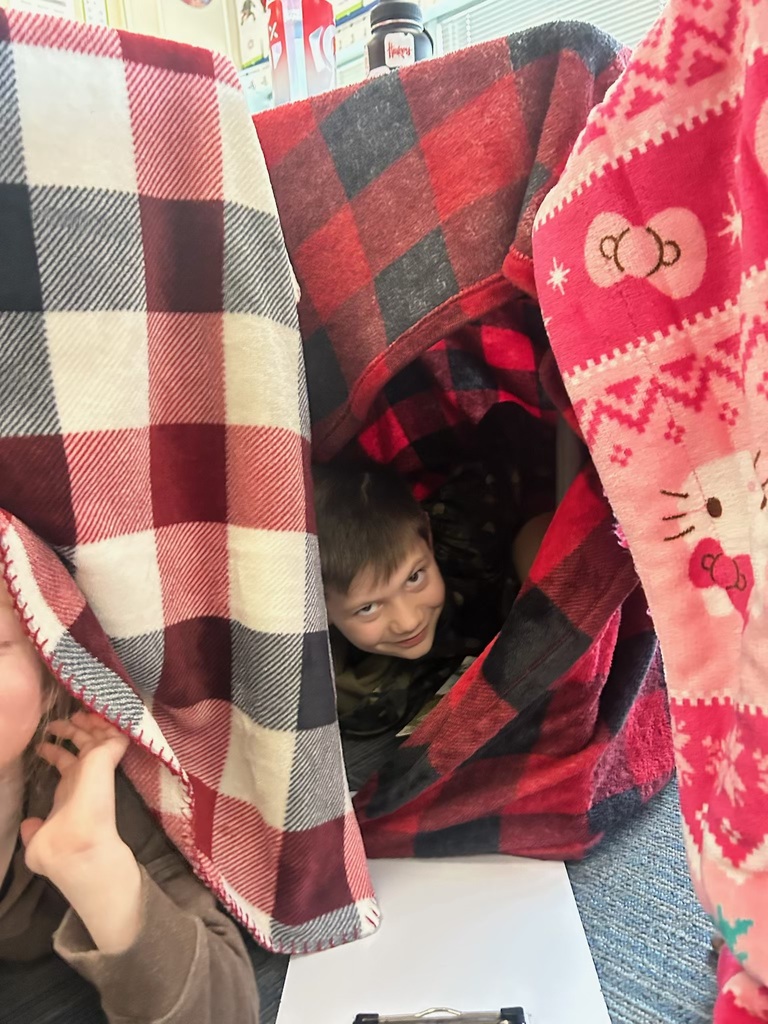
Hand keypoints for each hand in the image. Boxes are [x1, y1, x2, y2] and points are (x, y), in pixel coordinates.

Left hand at [21, 711, 143, 953]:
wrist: (85, 859)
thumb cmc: (66, 860)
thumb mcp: (37, 848)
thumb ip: (34, 832)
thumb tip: (29, 823)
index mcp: (68, 796)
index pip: (65, 766)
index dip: (56, 751)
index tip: (48, 740)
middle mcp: (84, 782)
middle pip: (83, 746)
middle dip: (75, 730)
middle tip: (68, 716)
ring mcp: (97, 772)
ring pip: (98, 737)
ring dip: (91, 723)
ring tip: (83, 711)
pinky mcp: (105, 764)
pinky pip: (113, 739)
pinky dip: (114, 727)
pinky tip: (112, 717)